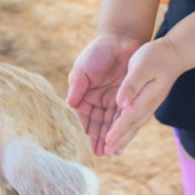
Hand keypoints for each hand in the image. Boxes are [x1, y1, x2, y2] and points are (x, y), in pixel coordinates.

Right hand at [66, 34, 142, 155]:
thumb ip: (77, 86)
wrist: (121, 40)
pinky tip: (122, 140)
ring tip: (108, 153)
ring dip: (108, 138)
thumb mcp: (83, 68)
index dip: (81, 129)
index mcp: (83, 95)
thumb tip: (68, 104)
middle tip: (98, 154)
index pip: (81, 116)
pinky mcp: (125, 100)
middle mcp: (96, 101)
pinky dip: (122, 128)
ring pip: (109, 123)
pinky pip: (123, 117)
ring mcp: (111, 101)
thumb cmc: (98, 52)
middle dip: (96, 139)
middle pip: (95, 124)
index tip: (81, 142)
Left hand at [103, 37, 183, 154]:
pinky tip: (122, 135)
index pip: (128, 118)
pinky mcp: (146, 101)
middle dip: (118, 140)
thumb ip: (131, 86)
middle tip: (105, 153)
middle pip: (131, 126)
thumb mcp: (141, 67)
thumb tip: (122, 104)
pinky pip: (135, 119)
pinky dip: (127, 129)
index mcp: (145, 98)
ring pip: (133, 125)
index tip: (107, 142)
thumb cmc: (156, 57)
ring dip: (122, 138)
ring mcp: (148, 104)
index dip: (117, 131)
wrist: (173, 54)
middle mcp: (148, 105)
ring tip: (112, 150)